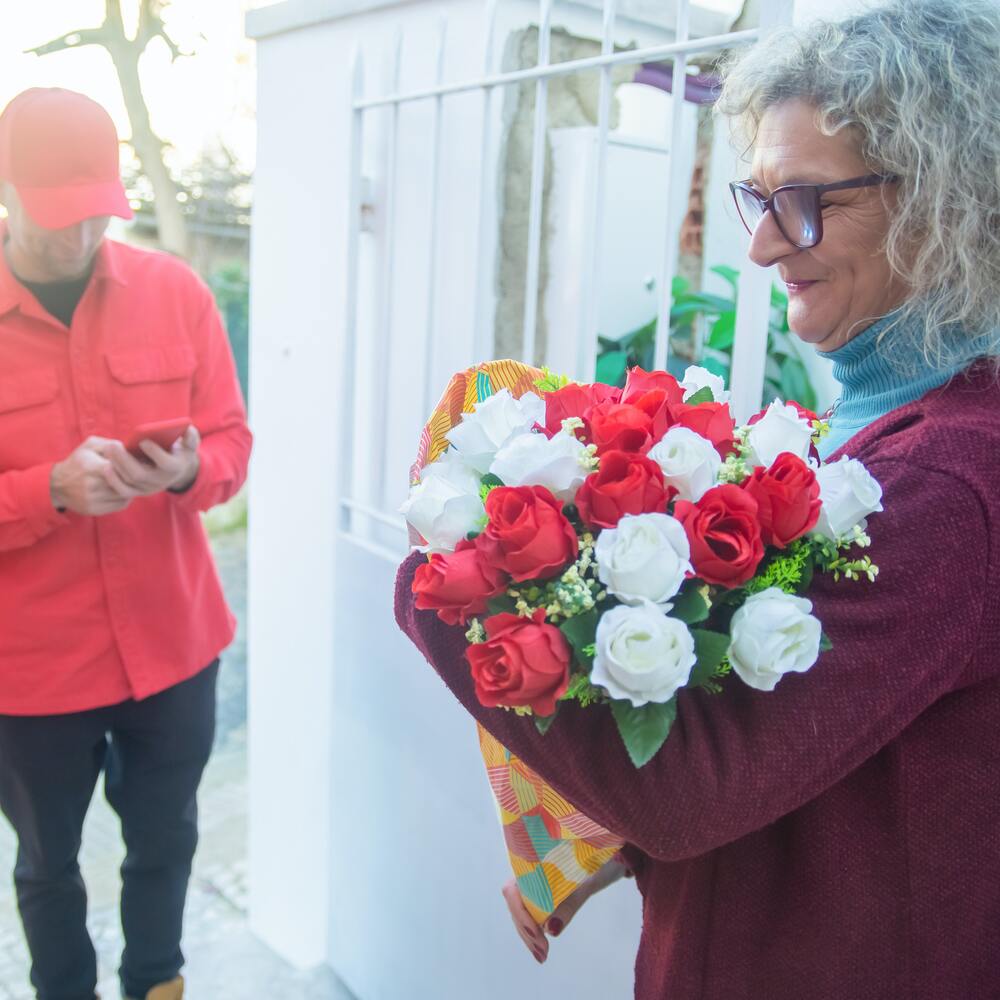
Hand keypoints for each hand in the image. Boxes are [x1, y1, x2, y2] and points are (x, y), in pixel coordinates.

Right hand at [50, 437, 133, 515]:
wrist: (56, 485)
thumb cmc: (78, 462)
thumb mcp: (90, 446)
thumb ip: (110, 444)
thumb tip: (129, 450)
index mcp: (91, 467)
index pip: (120, 467)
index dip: (130, 465)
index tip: (136, 462)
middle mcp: (91, 485)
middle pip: (125, 483)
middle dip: (134, 477)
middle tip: (139, 472)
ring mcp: (93, 500)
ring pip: (125, 494)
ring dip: (131, 488)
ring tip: (131, 481)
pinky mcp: (95, 510)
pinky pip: (120, 505)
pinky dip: (125, 498)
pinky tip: (122, 490)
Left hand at [103, 426, 200, 497]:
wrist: (176, 471)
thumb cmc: (180, 452)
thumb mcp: (189, 444)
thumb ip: (190, 437)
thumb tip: (188, 428)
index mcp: (175, 468)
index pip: (166, 463)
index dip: (155, 453)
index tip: (143, 440)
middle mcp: (161, 481)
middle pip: (140, 474)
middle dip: (125, 459)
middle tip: (113, 444)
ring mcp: (149, 489)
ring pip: (129, 481)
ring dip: (116, 466)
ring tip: (108, 449)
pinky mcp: (138, 492)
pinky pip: (123, 491)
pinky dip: (113, 480)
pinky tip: (106, 466)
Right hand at [502, 859, 628, 963]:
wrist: (613, 847)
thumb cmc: (600, 859)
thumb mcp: (587, 881)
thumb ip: (569, 902)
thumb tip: (550, 929)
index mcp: (535, 859)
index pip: (512, 890)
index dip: (522, 915)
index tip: (540, 934)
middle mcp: (530, 868)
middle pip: (514, 903)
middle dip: (526, 930)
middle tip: (543, 954)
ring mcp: (534, 879)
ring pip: (521, 909)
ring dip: (528, 934)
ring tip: (542, 955)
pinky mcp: (542, 889)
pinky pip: (531, 910)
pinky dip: (534, 929)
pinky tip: (540, 946)